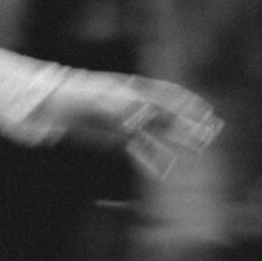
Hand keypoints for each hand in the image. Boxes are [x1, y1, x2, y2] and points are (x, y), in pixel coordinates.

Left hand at [61, 74, 220, 179]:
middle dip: (188, 127)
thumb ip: (125, 107)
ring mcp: (125, 123)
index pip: (169, 96)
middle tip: (209, 137)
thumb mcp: (102, 99)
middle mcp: (134, 106)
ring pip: (157, 135)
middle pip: (167, 117)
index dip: (189, 104)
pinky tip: (162, 171)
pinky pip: (138, 150)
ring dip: (176, 143)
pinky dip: (151, 160)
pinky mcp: (114, 139)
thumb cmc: (79, 95)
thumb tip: (147, 115)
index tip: (209, 113)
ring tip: (195, 151)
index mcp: (135, 89)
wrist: (53, 105)